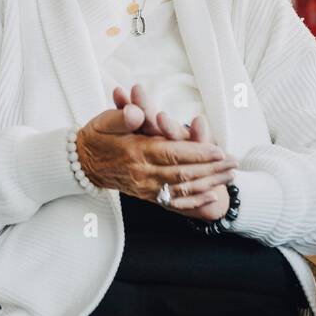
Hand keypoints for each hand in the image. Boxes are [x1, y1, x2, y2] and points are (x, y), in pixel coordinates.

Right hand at [76, 99, 237, 203]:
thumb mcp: (105, 119)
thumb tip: (139, 113)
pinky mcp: (146, 196)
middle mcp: (143, 173)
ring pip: (182, 189)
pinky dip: (193, 201)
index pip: (172, 154)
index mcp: (136, 152)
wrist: (81, 163)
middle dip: (211, 169)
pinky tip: (210, 195)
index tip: (219, 150)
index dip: (198, 153)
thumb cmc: (97, 136)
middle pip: (183, 174)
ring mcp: (145, 188)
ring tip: (229, 176)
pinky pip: (172, 202)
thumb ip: (123, 116)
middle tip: (234, 163)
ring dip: (209, 183)